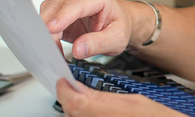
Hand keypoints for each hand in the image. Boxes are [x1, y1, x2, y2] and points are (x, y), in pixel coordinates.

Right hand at [41, 0, 131, 58]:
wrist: (116, 20)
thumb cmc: (118, 25)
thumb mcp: (116, 39)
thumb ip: (98, 44)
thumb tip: (78, 49)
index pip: (76, 4)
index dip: (62, 17)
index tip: (51, 30)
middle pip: (57, 7)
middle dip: (51, 30)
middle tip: (54, 51)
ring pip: (47, 11)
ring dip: (47, 32)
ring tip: (57, 49)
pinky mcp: (57, 4)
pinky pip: (44, 17)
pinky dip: (45, 31)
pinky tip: (54, 43)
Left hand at [56, 78, 182, 115]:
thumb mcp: (132, 100)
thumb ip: (101, 96)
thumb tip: (82, 89)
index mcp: (104, 113)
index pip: (74, 102)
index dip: (64, 90)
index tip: (62, 81)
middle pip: (72, 113)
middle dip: (68, 99)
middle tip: (68, 87)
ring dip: (74, 109)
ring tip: (77, 97)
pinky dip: (82, 116)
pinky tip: (88, 110)